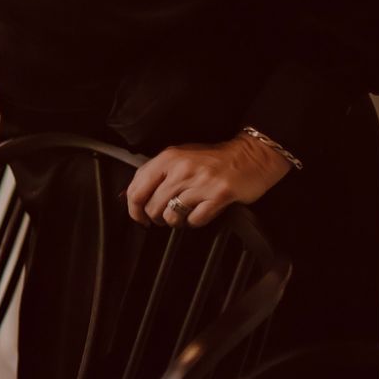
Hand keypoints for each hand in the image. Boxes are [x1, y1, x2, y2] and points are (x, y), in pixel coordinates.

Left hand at [125, 134, 293, 227]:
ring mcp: (201, 183)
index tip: (138, 216)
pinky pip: (195, 220)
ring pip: (172, 215)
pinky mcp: (219, 196)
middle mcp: (182, 170)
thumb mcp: (179, 158)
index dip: (133, 209)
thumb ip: (155, 175)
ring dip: (175, 221)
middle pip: (153, 206)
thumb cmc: (213, 159)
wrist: (251, 156)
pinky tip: (200, 213)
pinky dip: (194, 221)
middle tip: (162, 217)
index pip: (137, 189)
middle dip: (155, 217)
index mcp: (168, 158)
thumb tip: (127, 196)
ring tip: (182, 214)